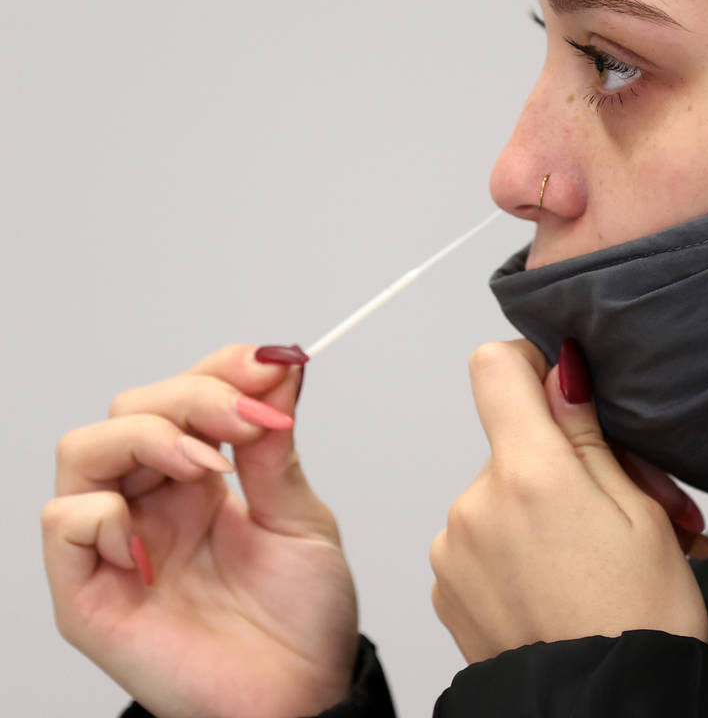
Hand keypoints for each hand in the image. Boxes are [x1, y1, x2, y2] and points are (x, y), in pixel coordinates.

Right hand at [42, 345, 357, 717]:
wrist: (302, 696)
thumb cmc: (301, 619)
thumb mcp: (299, 517)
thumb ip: (275, 445)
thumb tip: (278, 362)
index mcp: (201, 481)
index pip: (184, 396)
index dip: (219, 370)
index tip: (271, 364)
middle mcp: (152, 503)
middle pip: (132, 410)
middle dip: (192, 398)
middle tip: (249, 420)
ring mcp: (117, 545)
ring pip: (85, 450)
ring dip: (147, 438)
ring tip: (210, 465)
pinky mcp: (88, 593)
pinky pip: (64, 524)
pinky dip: (104, 509)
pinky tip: (155, 535)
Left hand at [430, 339, 707, 663]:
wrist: (604, 714)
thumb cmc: (639, 622)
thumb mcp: (638, 513)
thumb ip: (586, 434)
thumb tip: (559, 371)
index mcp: (528, 473)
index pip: (495, 367)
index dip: (532, 363)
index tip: (565, 392)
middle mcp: (475, 504)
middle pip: (513, 442)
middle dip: (566, 462)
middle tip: (627, 506)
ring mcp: (453, 549)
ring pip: (502, 494)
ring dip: (544, 510)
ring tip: (599, 555)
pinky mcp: (447, 587)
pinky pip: (483, 539)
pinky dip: (518, 548)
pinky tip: (563, 581)